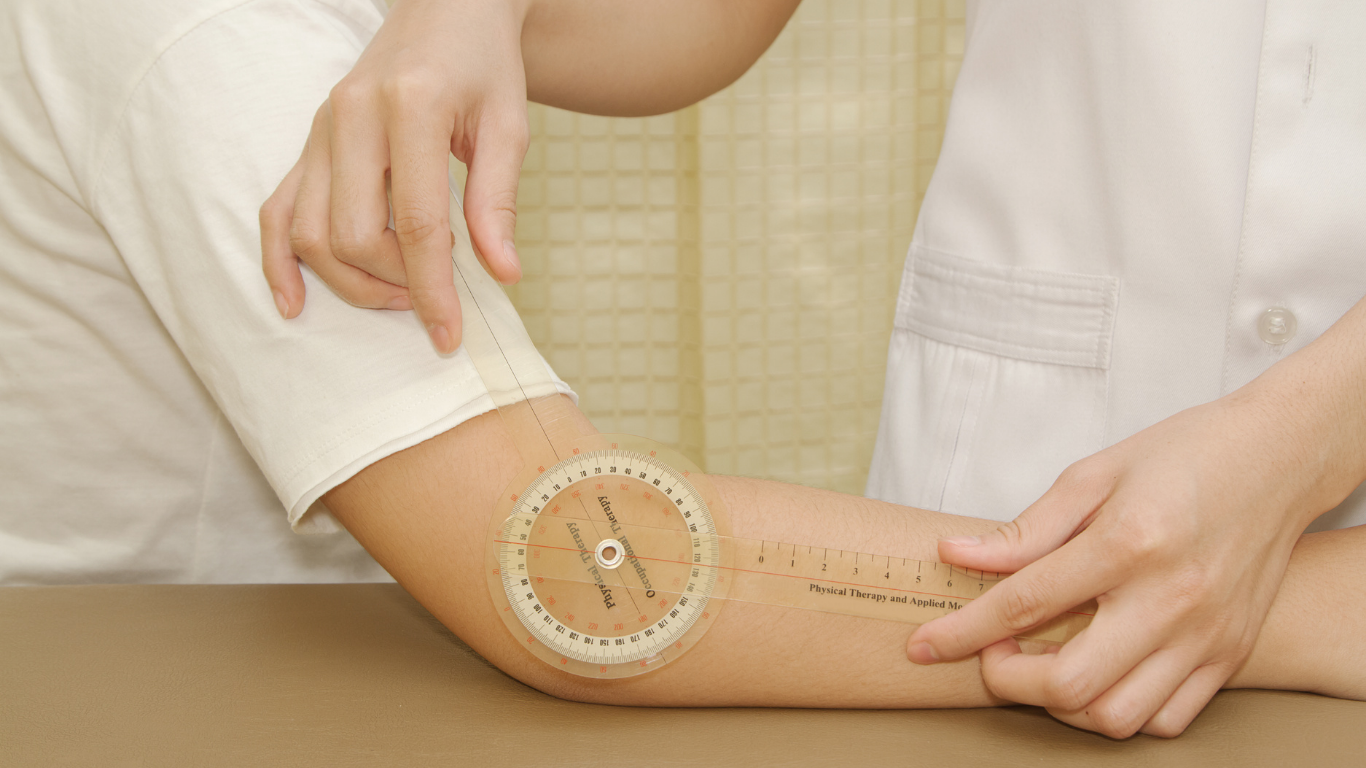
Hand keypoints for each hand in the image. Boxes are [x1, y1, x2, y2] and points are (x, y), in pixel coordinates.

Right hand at [260, 0, 531, 352]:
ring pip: (311, 232)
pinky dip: (280, 260)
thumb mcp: (509, 125)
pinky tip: (296, 302)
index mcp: (409, 107)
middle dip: (394, 284)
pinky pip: (277, 210)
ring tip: (400, 291)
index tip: (449, 335)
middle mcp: (351, 116)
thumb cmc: (482, 65)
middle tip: (436, 295)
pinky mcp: (308, 142)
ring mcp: (321, 129)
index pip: (417, 223)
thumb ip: (499, 201)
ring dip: (351, 280)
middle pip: (353, 235)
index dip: (433, 288)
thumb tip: (504, 274)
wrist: (445, 11)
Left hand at [905, 377, 1363, 737]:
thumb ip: (1026, 528)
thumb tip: (958, 556)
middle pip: (1070, 683)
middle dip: (1009, 682)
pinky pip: (1167, 718)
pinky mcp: (1229, 654)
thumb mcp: (1094, 473)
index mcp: (1128, 543)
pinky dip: (1121, 710)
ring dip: (1062, 704)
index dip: (963, 630)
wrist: (1278, 458)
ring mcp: (1206, 635)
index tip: (925, 644)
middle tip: (992, 653)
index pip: (1025, 604)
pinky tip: (1099, 673)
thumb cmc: (1183, 455)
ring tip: (1043, 664)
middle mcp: (1171, 599)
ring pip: (1117, 716)